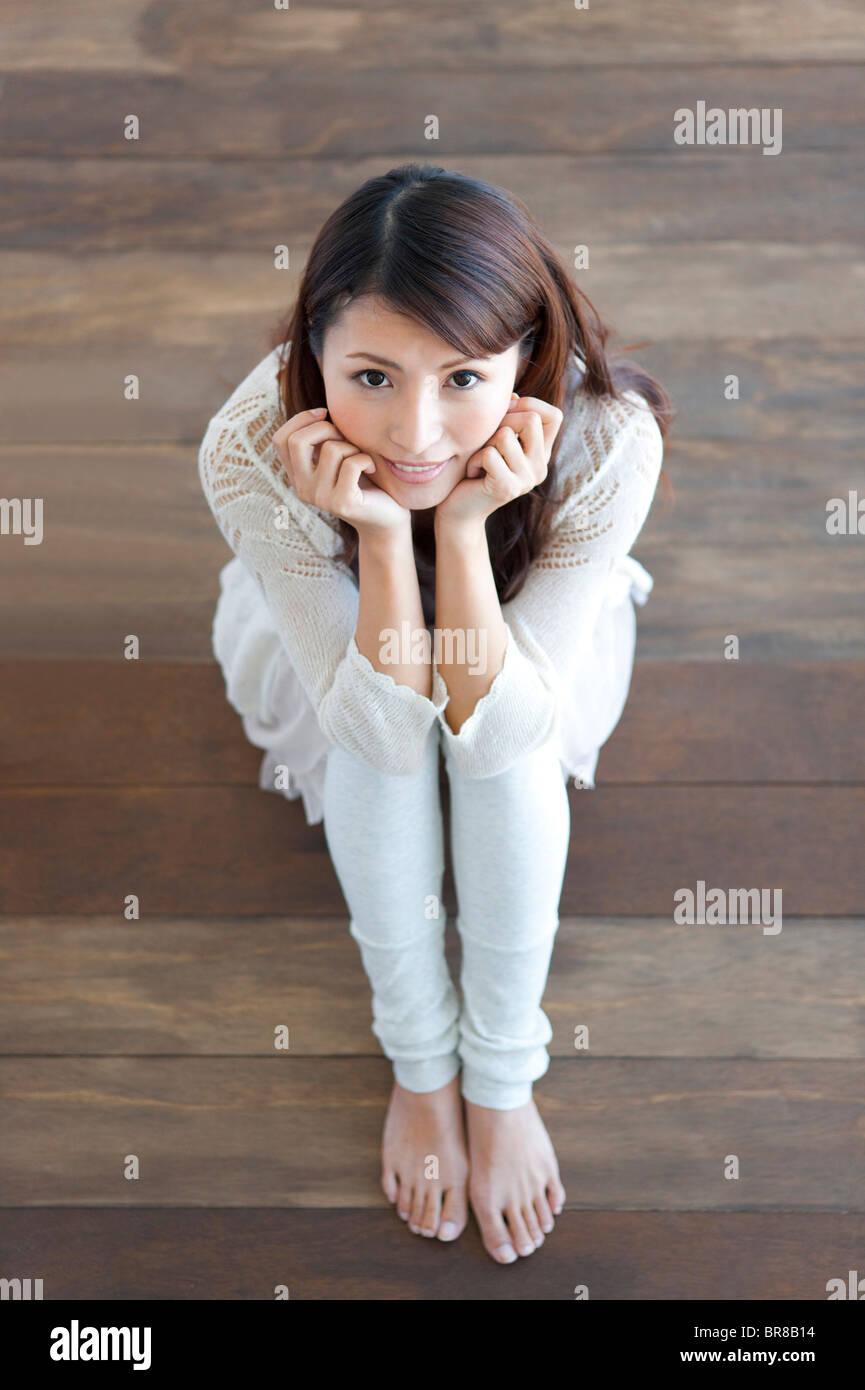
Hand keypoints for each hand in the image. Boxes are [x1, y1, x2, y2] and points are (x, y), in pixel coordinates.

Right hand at [272, 407, 410, 539]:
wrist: (384, 519)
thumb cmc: (362, 482)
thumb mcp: (336, 458)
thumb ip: (321, 441)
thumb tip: (319, 413)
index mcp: (296, 476)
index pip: (280, 439)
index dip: (300, 419)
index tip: (324, 414)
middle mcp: (303, 488)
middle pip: (298, 441)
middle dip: (326, 428)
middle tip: (345, 437)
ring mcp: (321, 498)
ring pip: (330, 450)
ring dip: (352, 446)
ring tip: (361, 458)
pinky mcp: (342, 502)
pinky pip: (351, 464)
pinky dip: (365, 459)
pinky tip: (370, 468)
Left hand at [433, 393, 563, 531]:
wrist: (460, 510)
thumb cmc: (474, 469)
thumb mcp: (493, 439)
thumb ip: (507, 418)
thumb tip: (513, 397)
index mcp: (541, 454)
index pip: (554, 417)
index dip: (531, 405)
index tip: (507, 413)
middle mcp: (539, 467)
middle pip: (530, 419)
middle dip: (501, 422)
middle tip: (487, 442)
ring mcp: (526, 479)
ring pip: (505, 435)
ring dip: (484, 443)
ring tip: (479, 461)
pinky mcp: (508, 488)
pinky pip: (489, 454)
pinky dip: (474, 460)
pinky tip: (472, 474)